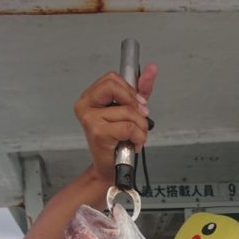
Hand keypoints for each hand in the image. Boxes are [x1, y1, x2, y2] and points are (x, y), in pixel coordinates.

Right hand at [74, 64, 157, 183]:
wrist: (111, 168)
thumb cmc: (118, 141)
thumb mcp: (131, 111)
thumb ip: (140, 90)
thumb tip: (152, 69)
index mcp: (90, 97)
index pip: (112, 78)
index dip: (130, 90)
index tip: (139, 104)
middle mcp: (86, 105)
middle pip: (115, 87)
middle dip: (135, 104)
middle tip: (140, 119)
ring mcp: (90, 119)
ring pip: (127, 111)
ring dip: (140, 126)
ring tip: (135, 137)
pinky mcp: (98, 133)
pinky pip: (128, 127)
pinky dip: (138, 137)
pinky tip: (133, 144)